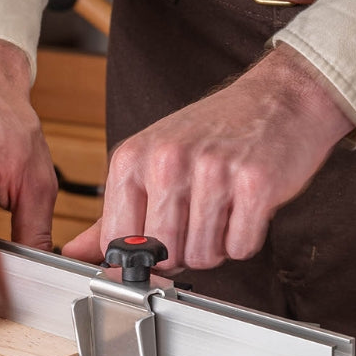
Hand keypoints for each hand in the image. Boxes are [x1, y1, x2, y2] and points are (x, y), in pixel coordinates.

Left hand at [62, 44, 353, 269]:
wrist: (280, 98)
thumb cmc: (211, 134)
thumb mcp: (148, 164)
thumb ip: (110, 216)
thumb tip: (74, 254)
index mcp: (130, 159)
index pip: (116, 244)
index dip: (138, 258)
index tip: (155, 244)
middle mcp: (166, 161)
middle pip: (161, 256)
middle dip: (181, 254)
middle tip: (196, 223)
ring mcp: (212, 170)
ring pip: (202, 257)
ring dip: (215, 247)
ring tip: (222, 211)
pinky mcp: (255, 182)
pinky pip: (240, 247)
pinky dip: (245, 240)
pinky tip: (245, 209)